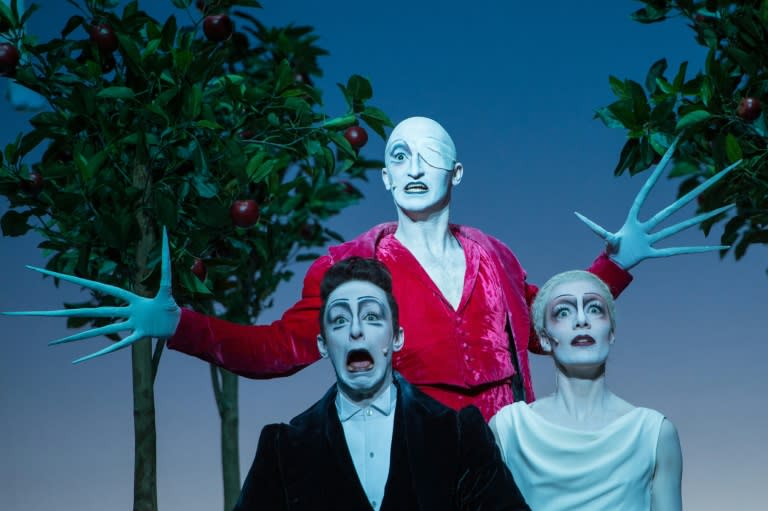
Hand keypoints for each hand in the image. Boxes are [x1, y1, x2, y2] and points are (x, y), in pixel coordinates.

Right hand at [3, 228, 179, 362]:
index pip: (103, 287)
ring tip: (54, 344)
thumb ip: (165, 262)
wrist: (179, 324)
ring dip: (78, 338)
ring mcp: (129, 326)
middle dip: (67, 313)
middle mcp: (124, 312)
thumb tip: (164, 233)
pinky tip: (80, 360)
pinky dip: (100, 353)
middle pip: (95, 311)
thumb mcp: (167, 284)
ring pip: (102, 331)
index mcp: (129, 299)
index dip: (81, 281)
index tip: (60, 274)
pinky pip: (118, 347)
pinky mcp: (138, 337)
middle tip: (39, 314)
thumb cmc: (170, 305)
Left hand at [575, 136, 740, 269]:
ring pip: (679, 227)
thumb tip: (577, 214)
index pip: (646, 192)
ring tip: (724, 208)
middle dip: (693, 192)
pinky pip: (674, 252)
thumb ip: (595, 227)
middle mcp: (649, 224)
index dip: (656, 174)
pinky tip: (712, 248)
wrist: (615, 265)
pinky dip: (692, 251)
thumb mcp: (605, 237)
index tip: (668, 155)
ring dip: (700, 220)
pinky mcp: (656, 252)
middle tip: (712, 175)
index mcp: (635, 218)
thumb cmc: (611, 249)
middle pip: (672, 206)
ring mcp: (655, 237)